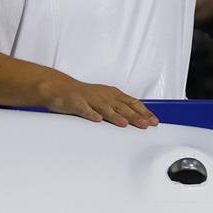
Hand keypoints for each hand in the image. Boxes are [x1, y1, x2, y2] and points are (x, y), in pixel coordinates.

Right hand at [38, 73, 158, 126]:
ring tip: (124, 124)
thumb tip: (138, 118)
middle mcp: (103, 96)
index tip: (154, 121)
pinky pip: (84, 109)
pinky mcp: (75, 103)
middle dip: (134, 116)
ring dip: (115, 116)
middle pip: (121, 107)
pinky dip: (91, 114)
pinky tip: (97, 119)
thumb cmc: (83, 95)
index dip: (143, 112)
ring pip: (105, 108)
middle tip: (145, 125)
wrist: (58, 87)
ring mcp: (89, 99)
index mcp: (112, 94)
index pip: (132, 103)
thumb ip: (119, 108)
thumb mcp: (104, 99)